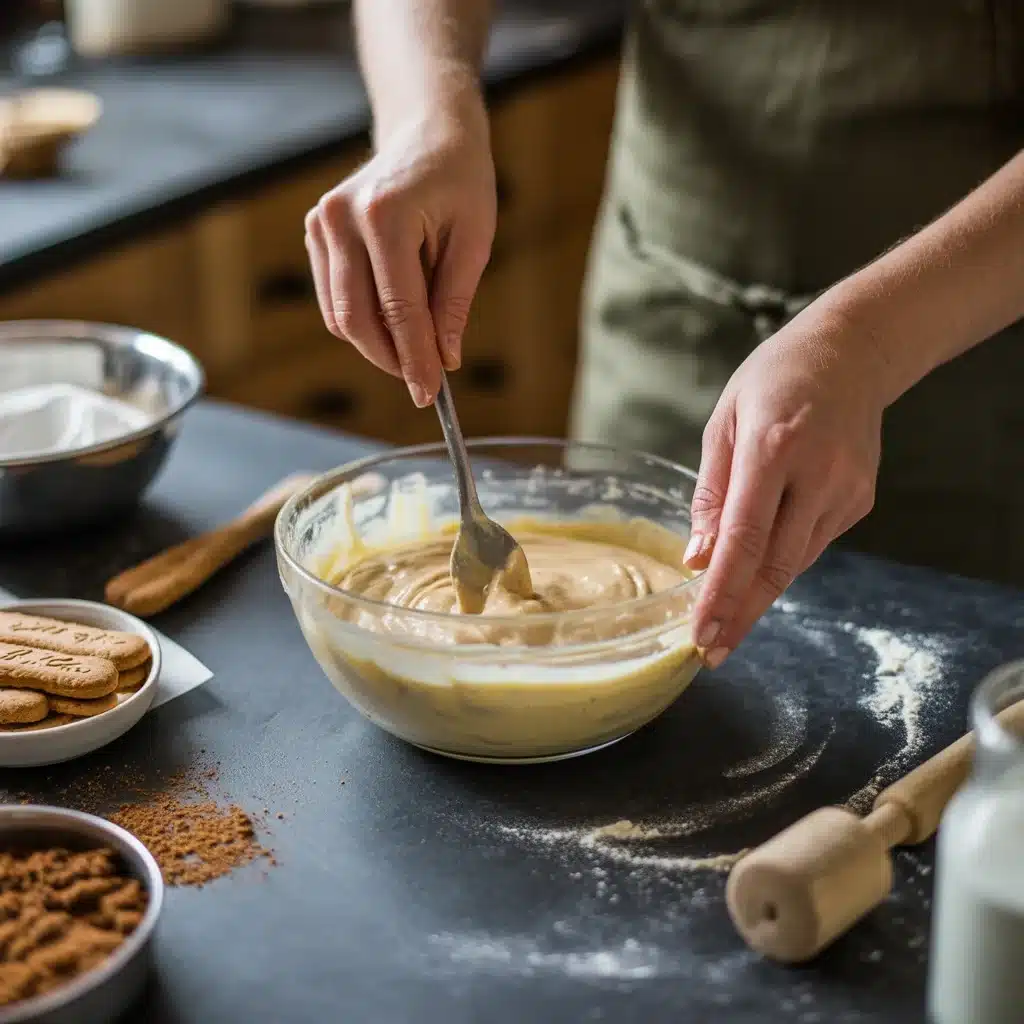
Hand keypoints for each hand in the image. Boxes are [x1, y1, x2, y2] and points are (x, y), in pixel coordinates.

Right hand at [304, 100, 495, 406]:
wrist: (427, 134)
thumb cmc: (460, 182)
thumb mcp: (474, 240)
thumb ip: (453, 303)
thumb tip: (444, 361)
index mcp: (384, 215)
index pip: (398, 308)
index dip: (414, 358)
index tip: (430, 395)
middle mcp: (341, 218)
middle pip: (356, 318)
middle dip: (390, 360)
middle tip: (423, 383)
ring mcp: (321, 224)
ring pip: (339, 315)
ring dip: (376, 345)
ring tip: (416, 349)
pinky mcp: (315, 233)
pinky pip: (333, 299)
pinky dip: (363, 321)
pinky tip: (394, 320)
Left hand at [684, 304, 889, 667]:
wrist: (854, 352)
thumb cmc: (774, 379)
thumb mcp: (724, 423)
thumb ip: (710, 493)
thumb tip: (697, 558)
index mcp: (773, 447)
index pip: (744, 539)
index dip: (723, 595)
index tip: (703, 634)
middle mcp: (817, 474)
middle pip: (775, 566)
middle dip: (740, 615)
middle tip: (710, 652)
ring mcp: (847, 490)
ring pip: (794, 562)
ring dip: (758, 596)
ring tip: (724, 623)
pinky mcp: (861, 500)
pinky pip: (811, 544)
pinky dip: (780, 561)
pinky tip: (758, 566)